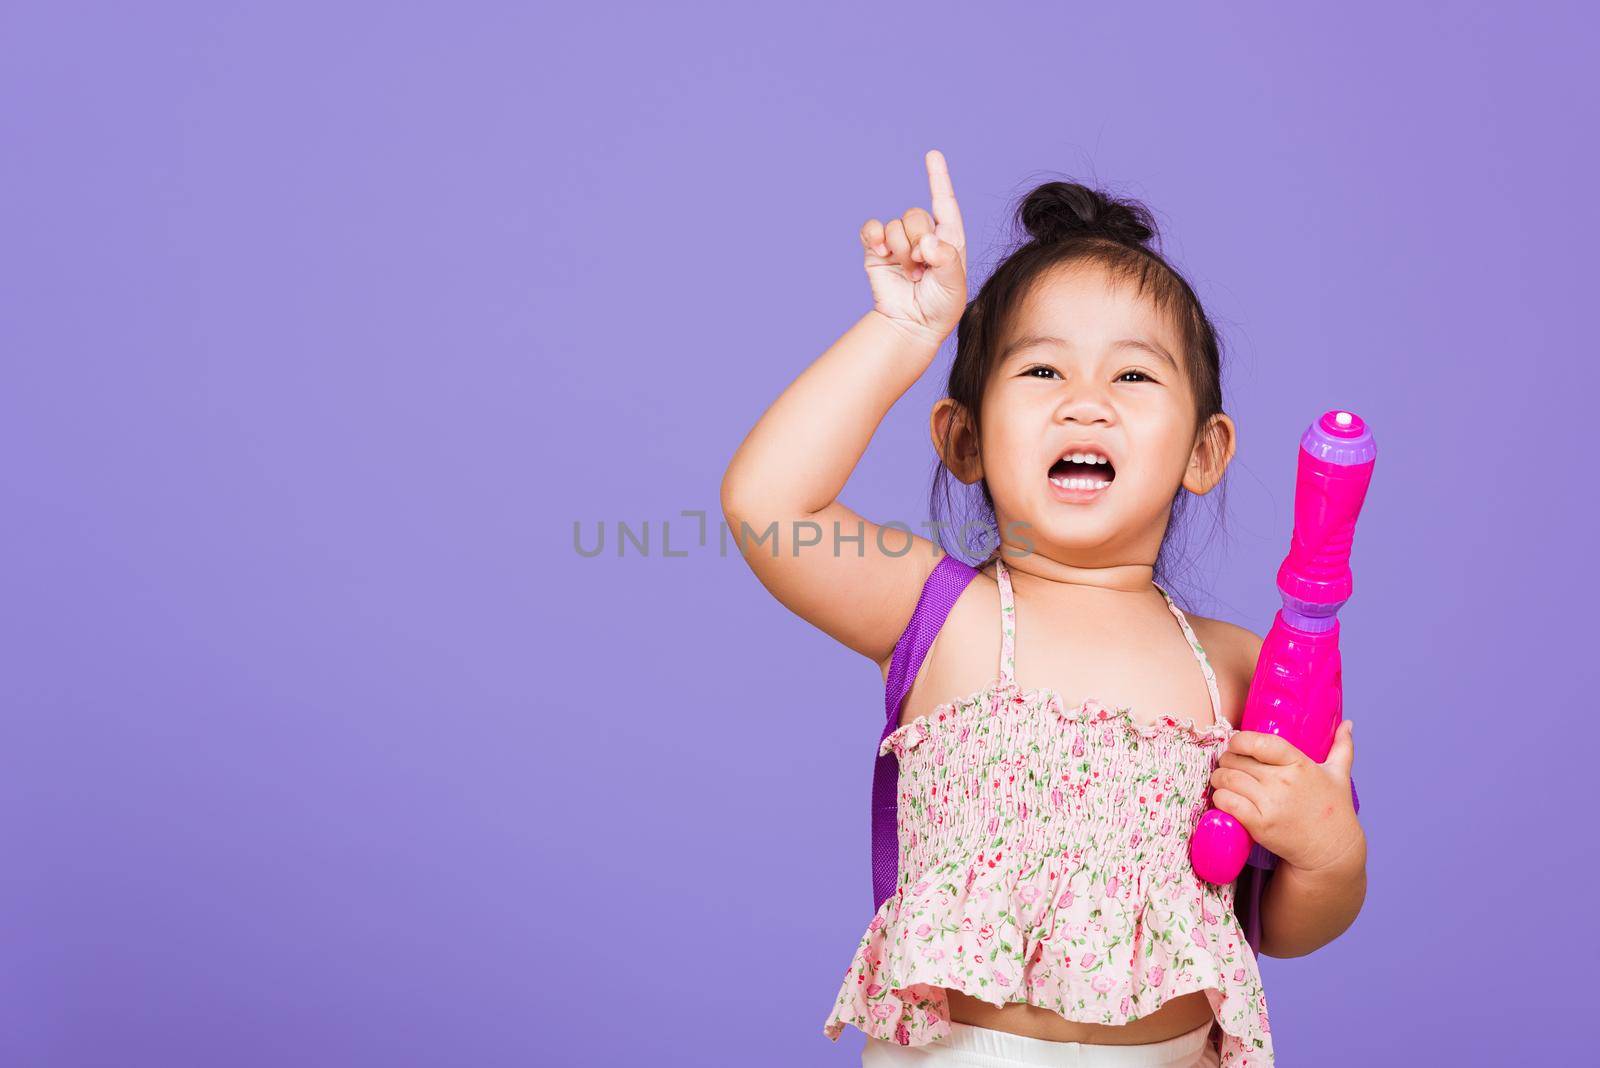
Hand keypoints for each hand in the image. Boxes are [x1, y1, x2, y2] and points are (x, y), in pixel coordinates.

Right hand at [859, 149, 967, 346]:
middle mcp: (924, 235)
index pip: (944, 202)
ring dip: (900, 251)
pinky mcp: (877, 250)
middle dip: (917, 242)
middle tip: (921, 269)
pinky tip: (881, 252)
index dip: (938, 178)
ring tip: (909, 274)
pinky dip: (873, 236)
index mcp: (948, 237)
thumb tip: (926, 242)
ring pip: (895, 224)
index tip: (932, 155)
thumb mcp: (954, 285)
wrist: (912, 325)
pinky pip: (871, 229)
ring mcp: (899, 242)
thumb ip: (946, 260)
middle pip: (915, 215)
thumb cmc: (941, 307)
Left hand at [1209, 720, 1363, 875]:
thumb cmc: (1334, 811)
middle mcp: (1283, 781)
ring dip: (1219, 778)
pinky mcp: (1259, 824)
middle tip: (1229, 765)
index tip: (1237, 745)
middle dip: (1227, 761)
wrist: (1332, 852)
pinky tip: (1226, 799)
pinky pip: (1226, 802)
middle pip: (1236, 760)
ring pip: (1226, 779)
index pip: (1260, 742)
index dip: (1240, 740)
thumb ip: (1342, 747)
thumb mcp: (1340, 775)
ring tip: (1224, 781)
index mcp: (1300, 764)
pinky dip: (1220, 798)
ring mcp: (1270, 804)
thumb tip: (1347, 723)